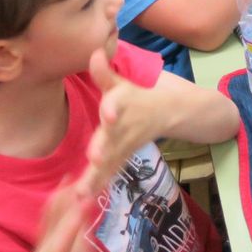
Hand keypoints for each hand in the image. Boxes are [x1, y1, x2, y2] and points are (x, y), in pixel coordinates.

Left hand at [27, 183, 94, 251]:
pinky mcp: (38, 247)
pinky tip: (60, 193)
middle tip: (83, 176)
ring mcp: (38, 248)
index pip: (66, 232)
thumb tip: (87, 216)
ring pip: (47, 217)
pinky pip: (45, 221)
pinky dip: (54, 205)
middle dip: (67, 195)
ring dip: (59, 196)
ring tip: (71, 178)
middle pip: (53, 218)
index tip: (91, 194)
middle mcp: (41, 251)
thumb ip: (83, 242)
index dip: (78, 212)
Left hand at [75, 50, 164, 196]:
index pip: (118, 104)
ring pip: (111, 161)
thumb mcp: (122, 82)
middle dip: (105, 147)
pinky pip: (109, 173)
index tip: (108, 114)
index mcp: (124, 104)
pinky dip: (98, 186)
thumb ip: (104, 72)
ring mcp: (125, 145)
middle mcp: (125, 126)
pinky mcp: (123, 158)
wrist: (169, 112)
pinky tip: (83, 200)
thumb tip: (93, 51)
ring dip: (97, 175)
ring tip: (82, 191)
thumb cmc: (136, 95)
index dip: (113, 109)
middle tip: (95, 157)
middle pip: (114, 138)